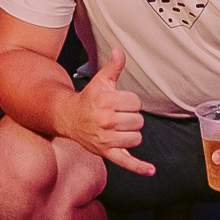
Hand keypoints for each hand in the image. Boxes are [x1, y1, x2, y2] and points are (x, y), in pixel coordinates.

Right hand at [65, 44, 153, 175]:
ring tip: (117, 127)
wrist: (68, 118)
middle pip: (138, 121)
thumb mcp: (100, 81)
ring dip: (130, 133)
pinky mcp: (107, 153)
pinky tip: (150, 170)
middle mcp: (106, 122)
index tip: (118, 102)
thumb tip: (119, 50)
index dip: (130, 102)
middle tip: (116, 114)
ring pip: (136, 138)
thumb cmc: (88, 99)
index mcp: (106, 102)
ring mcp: (106, 140)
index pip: (136, 104)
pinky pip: (127, 162)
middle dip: (130, 117)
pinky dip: (139, 167)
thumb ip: (114, 67)